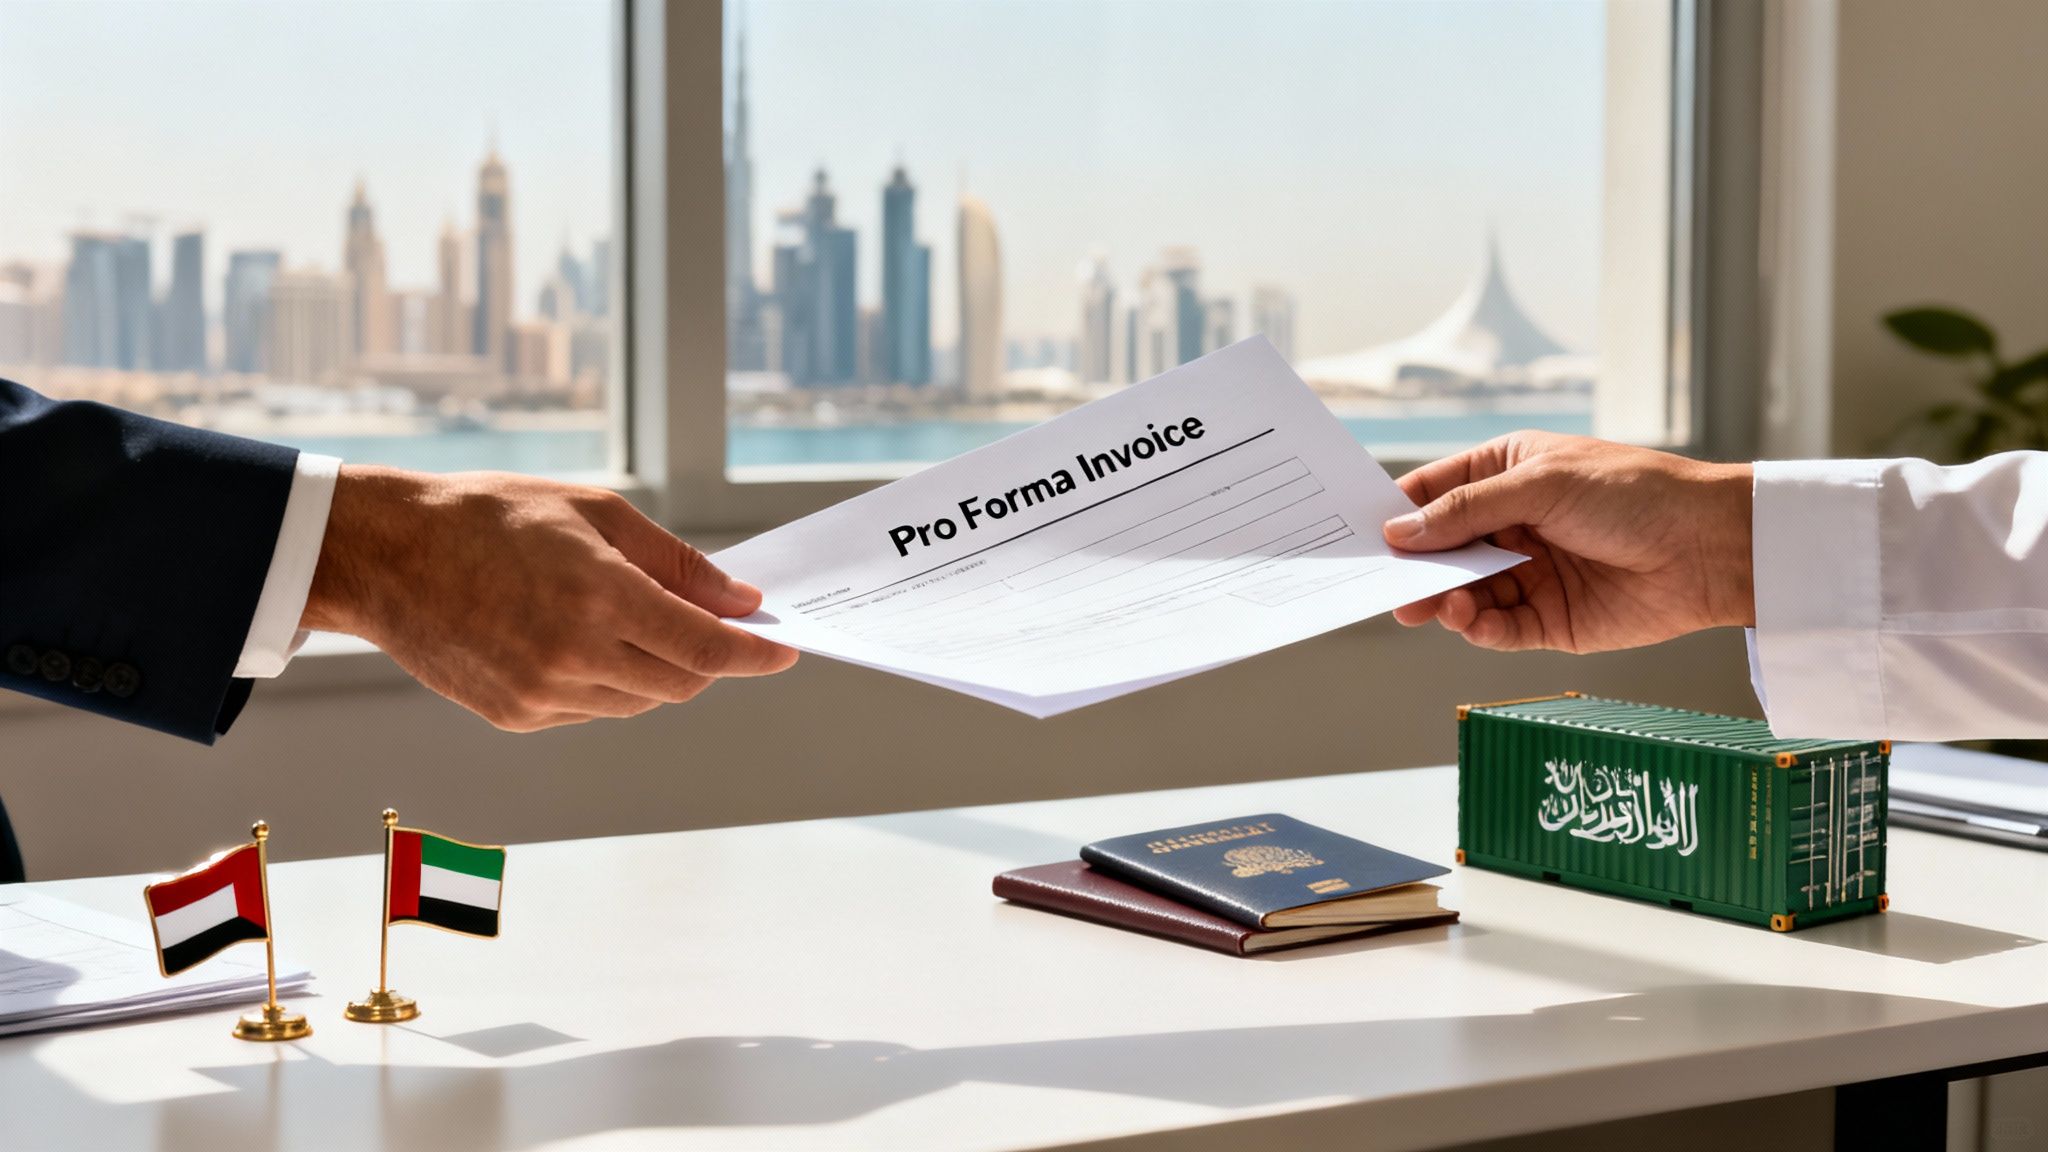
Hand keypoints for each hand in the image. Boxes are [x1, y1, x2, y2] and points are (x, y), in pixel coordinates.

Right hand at [301, 466, 796, 729]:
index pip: (707, 648)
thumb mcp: (595, 512)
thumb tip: (739, 601)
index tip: (785, 650)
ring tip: (620, 617)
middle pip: (683, 682)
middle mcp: (575, 655)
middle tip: (705, 619)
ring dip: (656, 669)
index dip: (755, 654)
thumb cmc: (491, 516)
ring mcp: (543, 694)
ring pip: (641, 701)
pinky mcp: (517, 716)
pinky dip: (607, 682)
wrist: (389, 554)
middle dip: (707, 657)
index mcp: (600, 597)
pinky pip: (593, 710)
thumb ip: (676, 563)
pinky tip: (575, 639)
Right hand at [1382, 432, 1753, 652]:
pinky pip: (1497, 628)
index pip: (1435, 492)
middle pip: (1443, 549)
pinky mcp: (1548, 620)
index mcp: (1508, 473)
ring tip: (1436, 606)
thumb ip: (1466, 510)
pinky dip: (1477, 627)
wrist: (1708, 547)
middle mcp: (1513, 524)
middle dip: (1414, 567)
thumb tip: (1400, 531)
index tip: (1362, 534)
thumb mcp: (1540, 483)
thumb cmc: (1633, 493)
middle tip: (1387, 585)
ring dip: (1445, 600)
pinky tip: (1471, 619)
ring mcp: (1529, 573)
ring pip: (1464, 592)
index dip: (1399, 512)